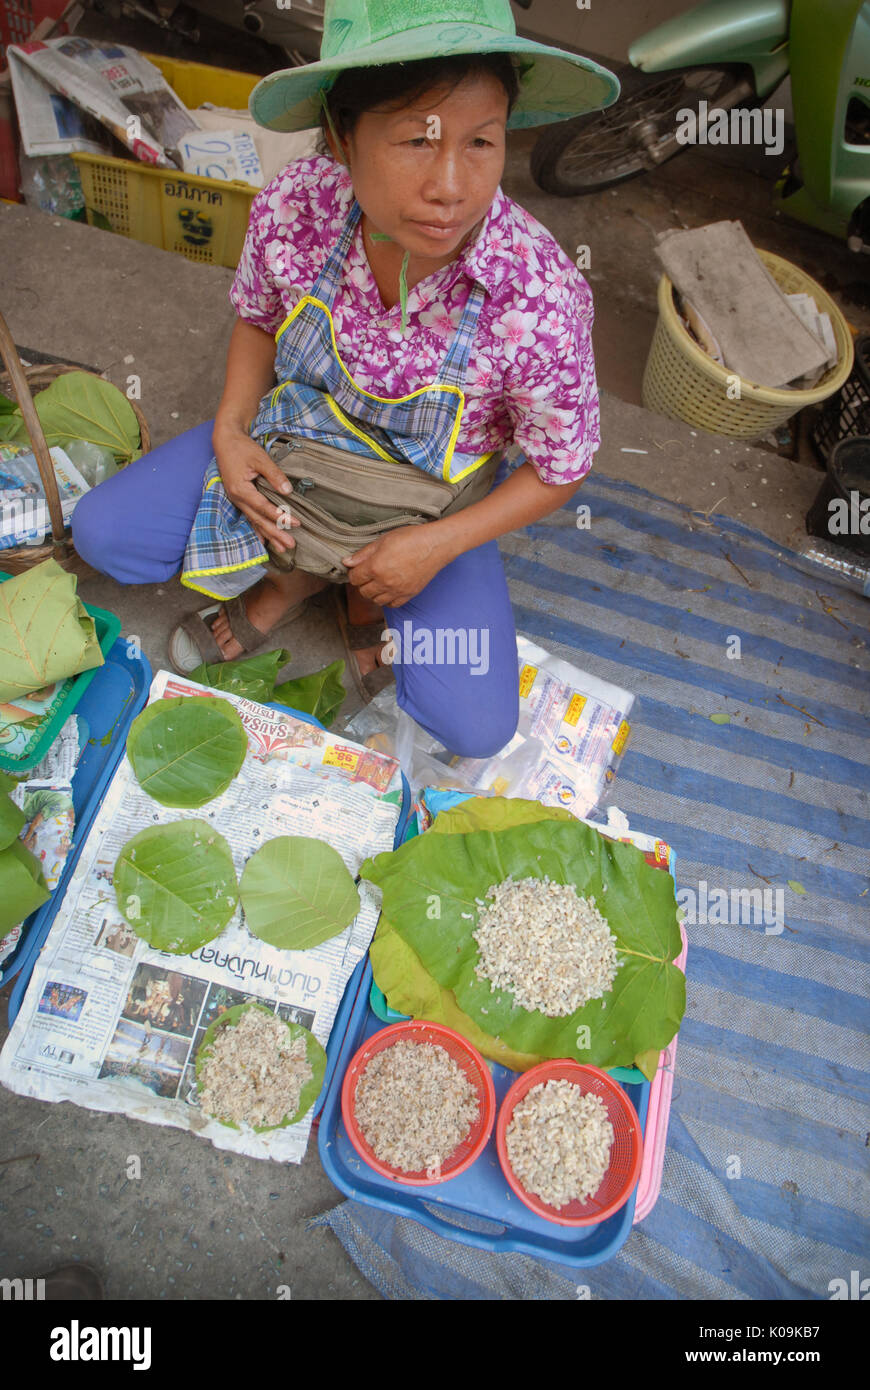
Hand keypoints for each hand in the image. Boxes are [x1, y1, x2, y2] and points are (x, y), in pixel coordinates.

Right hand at [213, 426, 299, 552]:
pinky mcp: (239, 499)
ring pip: (254, 522)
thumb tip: (287, 491)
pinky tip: (264, 541)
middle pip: (258, 520)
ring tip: (282, 548)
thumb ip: (274, 475)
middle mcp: (237, 499)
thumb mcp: (260, 458)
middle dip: (275, 533)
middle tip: (290, 545)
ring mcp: (236, 500)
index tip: (295, 523)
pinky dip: (257, 530)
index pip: (263, 507)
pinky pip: (249, 518)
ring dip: (268, 535)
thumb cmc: (242, 448)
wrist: (225, 442)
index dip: (279, 516)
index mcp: (241, 489)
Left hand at [342, 525, 447, 606]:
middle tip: (368, 574)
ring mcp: (397, 591)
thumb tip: (347, 562)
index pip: (354, 578)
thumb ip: (363, 553)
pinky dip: (388, 599)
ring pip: (376, 600)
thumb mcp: (383, 540)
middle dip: (362, 583)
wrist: (435, 546)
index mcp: (375, 567)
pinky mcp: (408, 595)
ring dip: (374, 593)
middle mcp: (384, 582)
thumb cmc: (411, 539)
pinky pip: (392, 605)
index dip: (354, 572)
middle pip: (363, 592)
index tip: (358, 568)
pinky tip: (389, 589)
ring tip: (378, 582)